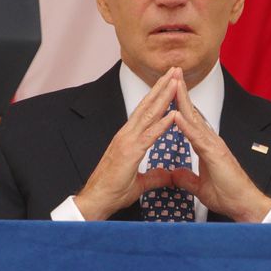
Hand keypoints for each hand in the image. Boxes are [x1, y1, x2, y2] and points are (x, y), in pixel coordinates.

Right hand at [75, 67, 179, 219]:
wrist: (95, 201)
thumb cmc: (112, 191)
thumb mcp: (139, 182)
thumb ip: (154, 176)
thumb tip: (168, 175)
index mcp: (129, 138)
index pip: (147, 111)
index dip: (159, 95)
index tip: (171, 81)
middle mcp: (127, 134)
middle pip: (148, 105)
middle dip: (163, 86)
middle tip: (175, 69)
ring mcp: (127, 141)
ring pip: (149, 114)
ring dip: (164, 96)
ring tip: (175, 81)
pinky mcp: (129, 153)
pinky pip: (149, 136)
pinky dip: (162, 124)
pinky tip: (173, 114)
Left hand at [170, 76, 270, 221]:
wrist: (245, 205)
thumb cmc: (228, 195)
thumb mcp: (200, 186)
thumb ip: (188, 178)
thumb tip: (175, 174)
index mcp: (206, 146)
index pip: (189, 120)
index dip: (178, 105)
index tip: (167, 91)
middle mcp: (210, 140)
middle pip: (191, 112)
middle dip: (180, 93)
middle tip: (171, 73)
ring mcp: (214, 145)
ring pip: (194, 119)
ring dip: (182, 101)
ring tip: (172, 83)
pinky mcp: (216, 154)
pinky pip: (198, 138)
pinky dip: (186, 125)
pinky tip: (176, 115)